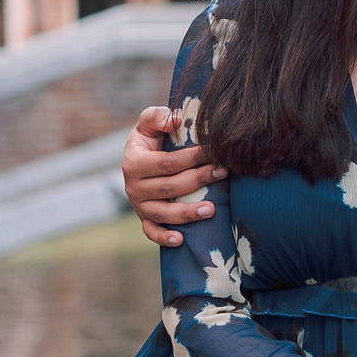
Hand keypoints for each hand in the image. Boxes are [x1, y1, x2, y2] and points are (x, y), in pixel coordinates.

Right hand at [122, 107, 225, 248]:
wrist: (140, 158)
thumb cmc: (151, 138)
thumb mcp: (149, 122)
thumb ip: (158, 117)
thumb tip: (176, 121)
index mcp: (134, 163)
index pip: (167, 163)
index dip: (192, 158)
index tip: (214, 151)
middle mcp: (133, 187)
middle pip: (169, 187)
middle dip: (199, 180)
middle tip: (223, 172)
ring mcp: (139, 205)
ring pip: (163, 213)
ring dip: (187, 213)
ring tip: (211, 210)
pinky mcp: (144, 219)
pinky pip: (151, 232)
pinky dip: (163, 238)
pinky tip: (181, 240)